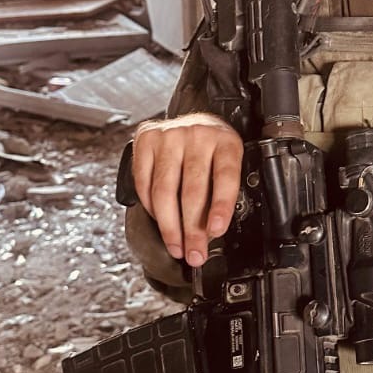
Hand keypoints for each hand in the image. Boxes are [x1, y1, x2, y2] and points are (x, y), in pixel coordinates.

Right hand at [132, 113, 243, 266]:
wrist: (193, 120)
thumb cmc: (212, 148)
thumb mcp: (227, 162)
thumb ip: (222, 191)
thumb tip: (211, 234)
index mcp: (225, 141)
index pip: (225, 177)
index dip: (221, 207)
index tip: (216, 232)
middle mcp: (198, 135)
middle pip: (192, 190)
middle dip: (192, 229)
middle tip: (194, 253)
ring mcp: (169, 136)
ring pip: (164, 191)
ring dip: (169, 226)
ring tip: (176, 246)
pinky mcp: (146, 140)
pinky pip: (144, 183)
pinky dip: (150, 208)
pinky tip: (160, 221)